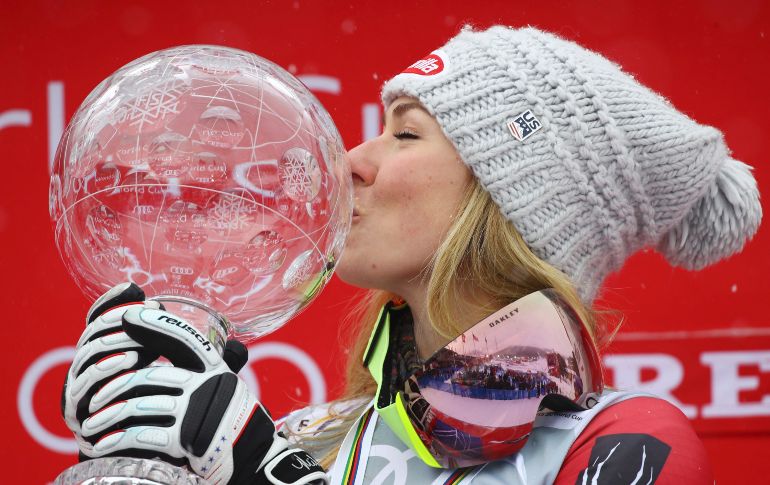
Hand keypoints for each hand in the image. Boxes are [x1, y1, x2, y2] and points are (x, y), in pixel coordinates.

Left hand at [65, 284, 326, 484]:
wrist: (250, 458)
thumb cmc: (228, 419)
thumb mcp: (222, 385)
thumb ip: (201, 366)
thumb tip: (171, 336)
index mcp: (215, 367)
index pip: (183, 337)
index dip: (155, 324)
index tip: (127, 317)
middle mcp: (208, 383)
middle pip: (147, 376)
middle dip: (113, 387)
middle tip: (94, 398)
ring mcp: (198, 410)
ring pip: (139, 405)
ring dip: (109, 417)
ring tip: (92, 425)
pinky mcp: (188, 439)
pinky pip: (142, 434)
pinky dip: (118, 440)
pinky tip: (105, 444)